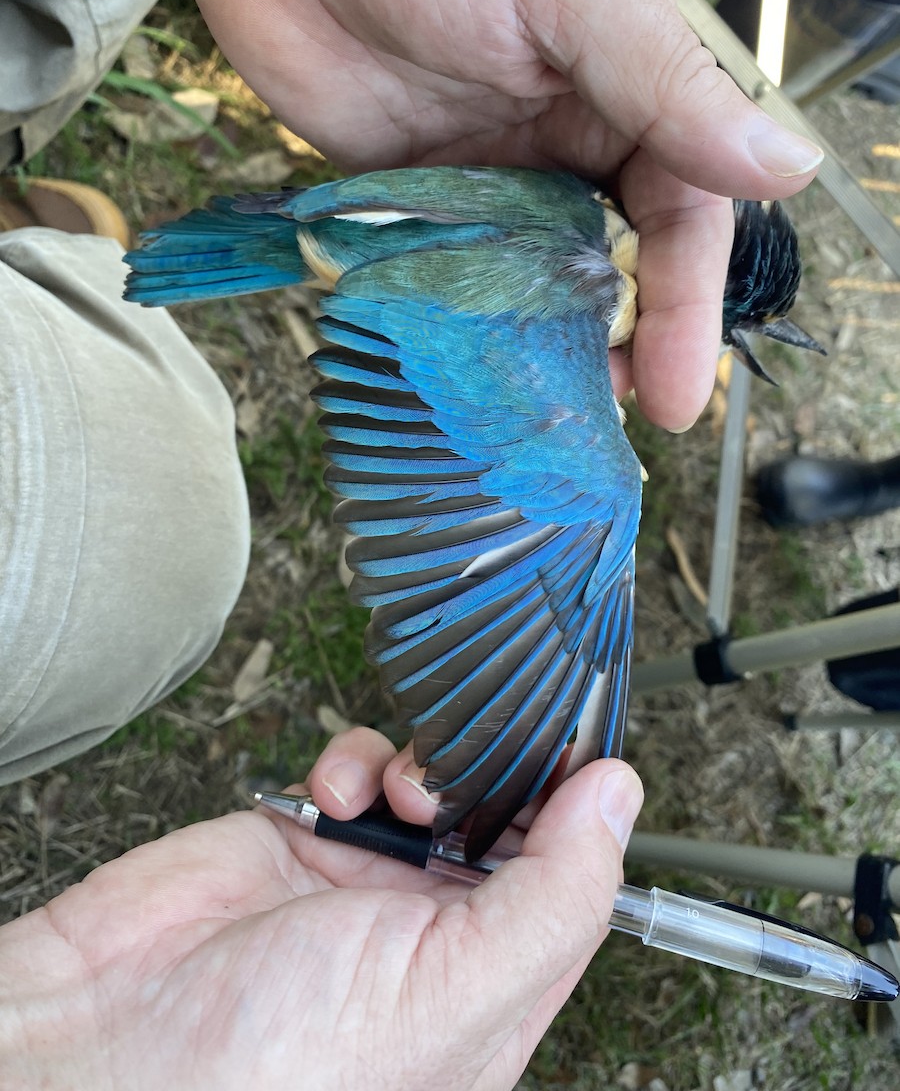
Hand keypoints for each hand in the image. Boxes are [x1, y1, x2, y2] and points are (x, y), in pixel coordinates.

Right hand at [0, 729, 642, 1090]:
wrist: (105, 1048)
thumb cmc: (273, 1071)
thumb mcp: (454, 993)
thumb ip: (554, 896)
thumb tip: (620, 797)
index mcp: (490, 989)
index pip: (572, 883)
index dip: (582, 814)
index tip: (582, 746)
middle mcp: (434, 938)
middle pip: (505, 822)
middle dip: (498, 778)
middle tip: (484, 759)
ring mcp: (365, 886)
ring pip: (436, 784)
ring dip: (429, 766)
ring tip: (402, 790)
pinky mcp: (303, 839)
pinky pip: (359, 770)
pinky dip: (356, 763)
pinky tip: (335, 796)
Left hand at [85, 0, 821, 428]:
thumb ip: (670, 89)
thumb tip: (789, 169)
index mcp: (628, 85)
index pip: (681, 214)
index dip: (684, 305)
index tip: (677, 389)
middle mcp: (567, 137)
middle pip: (613, 262)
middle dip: (618, 341)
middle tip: (608, 417)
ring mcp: (490, 173)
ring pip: (535, 283)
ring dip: (545, 347)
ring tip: (544, 415)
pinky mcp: (416, 198)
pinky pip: (453, 275)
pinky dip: (467, 325)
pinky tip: (471, 372)